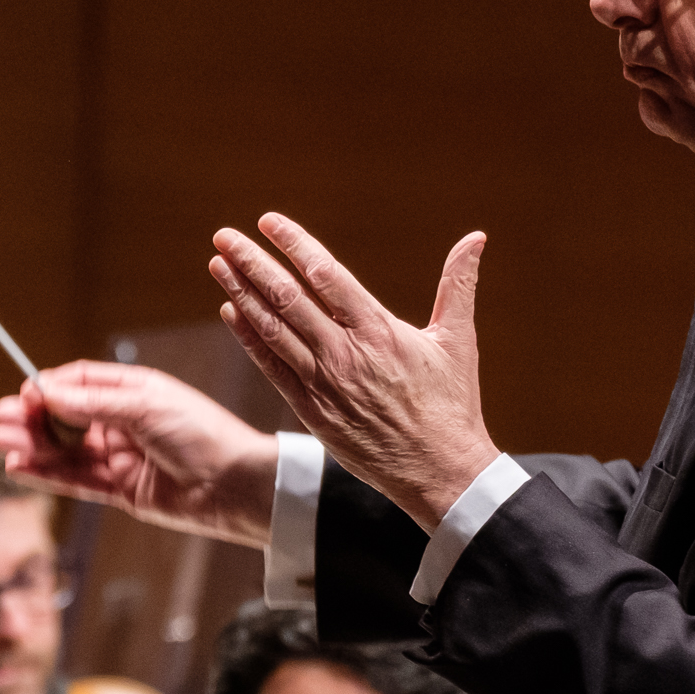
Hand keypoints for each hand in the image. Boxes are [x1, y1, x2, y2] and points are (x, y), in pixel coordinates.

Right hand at [0, 361, 280, 546]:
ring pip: (65, 451)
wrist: (236, 485)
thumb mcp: (144, 406)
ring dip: (32, 446)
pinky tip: (20, 467)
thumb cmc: (203, 435)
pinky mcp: (121, 491)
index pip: (79, 384)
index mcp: (133, 392)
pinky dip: (46, 474)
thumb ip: (91, 403)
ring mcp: (121, 457)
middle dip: (31, 419)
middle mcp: (123, 422)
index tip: (25, 396)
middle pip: (64, 418)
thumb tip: (45, 391)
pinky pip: (75, 480)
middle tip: (2, 422)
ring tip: (4, 444)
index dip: (49, 389)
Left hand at [208, 213, 500, 530]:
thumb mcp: (458, 340)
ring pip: (272, 330)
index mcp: (379, 330)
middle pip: (287, 297)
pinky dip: (248, 338)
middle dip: (252, 263)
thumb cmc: (452, 405)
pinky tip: (230, 312)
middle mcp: (345, 353)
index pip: (326, 274)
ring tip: (218, 264)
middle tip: (224, 236)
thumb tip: (476, 237)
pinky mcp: (312, 411)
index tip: (269, 222)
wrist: (439, 472)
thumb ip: (458, 284)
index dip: (294, 244)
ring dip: (241, 294)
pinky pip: (271, 368)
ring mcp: (324, 384)